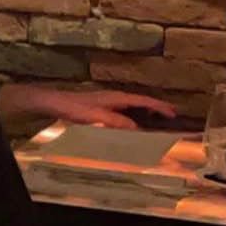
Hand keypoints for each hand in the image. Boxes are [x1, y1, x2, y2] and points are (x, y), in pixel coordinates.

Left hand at [0, 84, 175, 130]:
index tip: (174, 113)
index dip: (159, 107)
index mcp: (116, 97)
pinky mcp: (99, 108)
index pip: (143, 101)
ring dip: (146, 113)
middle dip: (157, 109)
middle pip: (140, 102)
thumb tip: (136, 128)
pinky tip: (131, 126)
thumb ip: (115, 122)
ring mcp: (107, 102)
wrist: (51, 102)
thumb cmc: (71, 107)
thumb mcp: (95, 116)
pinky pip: (122, 112)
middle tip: (172, 117)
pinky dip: (132, 117)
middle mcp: (114, 97)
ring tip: (158, 121)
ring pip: (132, 107)